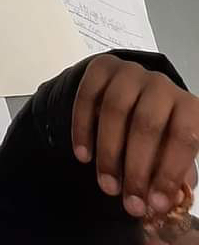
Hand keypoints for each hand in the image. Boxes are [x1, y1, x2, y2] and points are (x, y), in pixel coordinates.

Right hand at [71, 54, 198, 219]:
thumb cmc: (159, 134)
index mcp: (188, 107)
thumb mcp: (172, 155)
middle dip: (136, 168)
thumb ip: (171, 176)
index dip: (170, 171)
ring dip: (108, 153)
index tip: (155, 203)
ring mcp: (130, 72)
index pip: (184, 137)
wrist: (134, 97)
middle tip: (128, 202)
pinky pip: (88, 96)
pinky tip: (83, 155)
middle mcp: (162, 85)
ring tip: (107, 185)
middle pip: (147, 124)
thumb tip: (161, 202)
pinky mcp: (102, 67)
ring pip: (115, 109)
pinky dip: (82, 128)